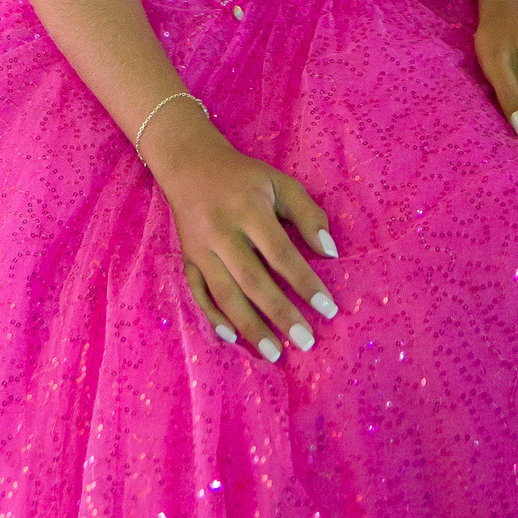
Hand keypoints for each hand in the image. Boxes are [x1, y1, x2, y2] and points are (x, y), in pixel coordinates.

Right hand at [147, 119, 340, 361]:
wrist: (190, 165)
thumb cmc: (244, 177)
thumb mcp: (280, 183)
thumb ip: (307, 214)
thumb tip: (330, 253)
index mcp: (249, 209)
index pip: (281, 254)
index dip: (305, 283)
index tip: (328, 309)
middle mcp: (222, 232)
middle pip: (254, 281)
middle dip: (281, 314)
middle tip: (306, 342)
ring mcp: (201, 249)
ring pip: (226, 294)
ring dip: (250, 326)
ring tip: (274, 353)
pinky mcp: (187, 259)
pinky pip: (199, 294)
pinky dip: (214, 318)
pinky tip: (233, 338)